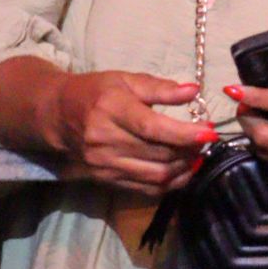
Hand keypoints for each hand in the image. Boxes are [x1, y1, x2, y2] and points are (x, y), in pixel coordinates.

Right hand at [53, 71, 215, 196]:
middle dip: (190, 150)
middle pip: (158, 154)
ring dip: (183, 168)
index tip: (210, 131)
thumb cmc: (96, 92)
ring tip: (198, 154)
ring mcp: (104, 164)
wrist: (57, 115)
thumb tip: (194, 91)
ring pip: (154, 176)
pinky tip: (183, 170)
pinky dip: (169, 183)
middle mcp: (106, 141)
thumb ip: (160, 88)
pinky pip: (144, 188)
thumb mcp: (126, 80)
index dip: (184, 133)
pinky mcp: (105, 179)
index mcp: (112, 110)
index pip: (153, 128)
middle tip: (207, 139)